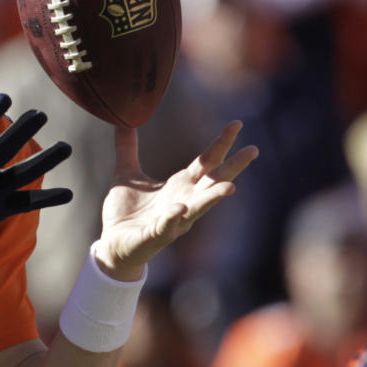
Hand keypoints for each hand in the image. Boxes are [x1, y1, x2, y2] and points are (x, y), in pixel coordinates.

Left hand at [96, 121, 258, 280]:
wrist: (112, 244)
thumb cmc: (126, 212)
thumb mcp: (126, 173)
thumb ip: (127, 149)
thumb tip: (124, 122)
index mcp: (180, 186)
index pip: (206, 162)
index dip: (221, 143)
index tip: (237, 124)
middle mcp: (184, 202)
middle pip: (213, 182)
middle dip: (233, 167)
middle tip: (253, 149)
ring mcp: (173, 221)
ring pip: (198, 208)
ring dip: (214, 198)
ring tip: (231, 187)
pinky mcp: (155, 236)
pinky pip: (166, 226)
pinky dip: (173, 217)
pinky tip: (179, 207)